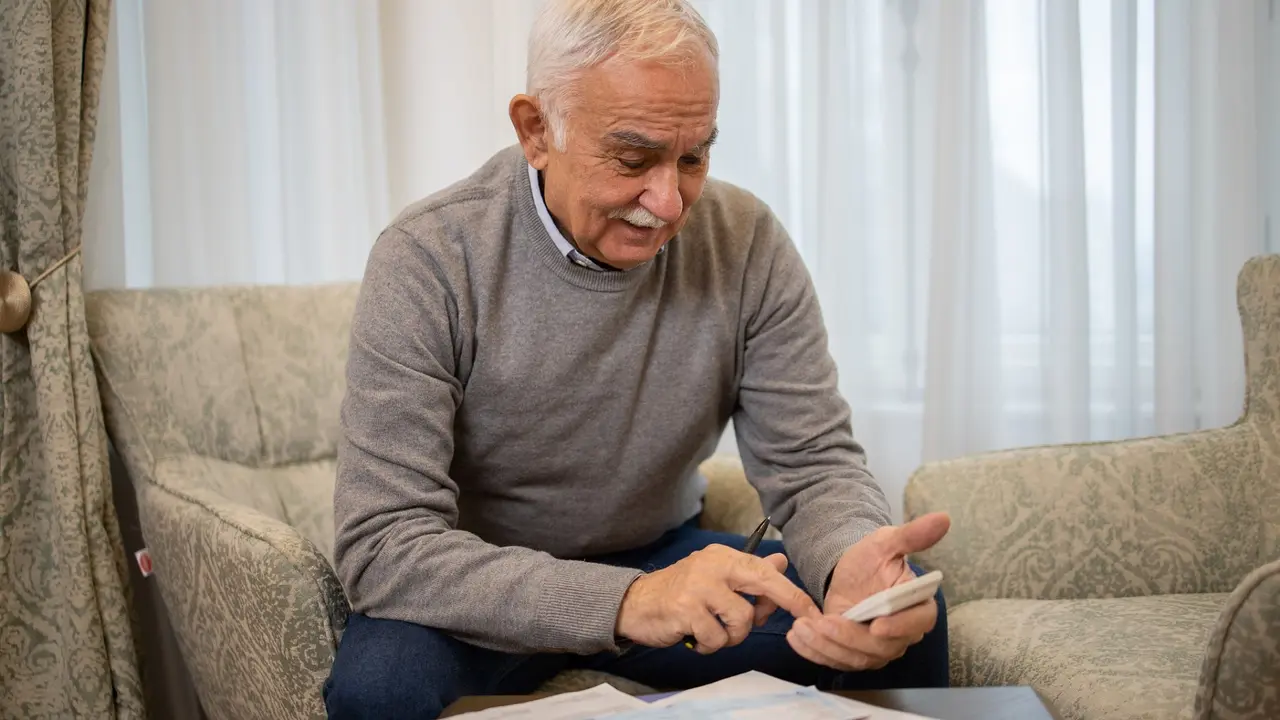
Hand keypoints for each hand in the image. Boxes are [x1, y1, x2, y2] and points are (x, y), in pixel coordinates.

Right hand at [616, 545, 820, 653]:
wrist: (635, 604)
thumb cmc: (680, 593)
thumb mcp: (715, 578)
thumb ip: (748, 574)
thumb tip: (781, 561)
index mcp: (723, 556)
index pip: (765, 571)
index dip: (792, 592)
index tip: (811, 611)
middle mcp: (713, 565)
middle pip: (762, 584)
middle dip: (783, 605)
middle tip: (797, 622)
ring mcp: (699, 587)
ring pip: (741, 620)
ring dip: (732, 635)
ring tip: (713, 632)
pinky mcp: (686, 610)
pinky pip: (717, 638)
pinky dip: (709, 645)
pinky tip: (695, 638)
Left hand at [786, 512, 950, 670]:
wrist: (848, 572)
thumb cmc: (872, 558)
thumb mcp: (886, 543)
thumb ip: (912, 535)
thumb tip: (943, 518)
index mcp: (917, 606)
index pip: (917, 622)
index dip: (899, 626)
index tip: (876, 625)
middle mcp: (901, 633)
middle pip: (882, 648)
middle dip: (850, 638)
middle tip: (824, 623)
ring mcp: (877, 649)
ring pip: (856, 659)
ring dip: (827, 646)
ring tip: (803, 627)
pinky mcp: (853, 655)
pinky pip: (836, 661)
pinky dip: (814, 652)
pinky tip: (795, 638)